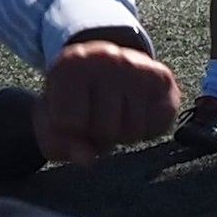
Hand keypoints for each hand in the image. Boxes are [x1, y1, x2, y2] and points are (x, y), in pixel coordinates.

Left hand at [38, 35, 179, 161]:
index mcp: (68, 65)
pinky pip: (158, 125)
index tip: (72, 114)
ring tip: (117, 114)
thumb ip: (60, 144)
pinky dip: (148, 130)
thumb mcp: (55, 120)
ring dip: (124, 135)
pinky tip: (137, 113)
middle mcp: (103, 57)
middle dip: (100, 135)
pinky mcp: (162, 75)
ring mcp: (136, 64)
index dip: (71, 130)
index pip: (69, 123)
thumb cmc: (75, 100)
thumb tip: (86, 158)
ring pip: (134, 130)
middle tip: (98, 116)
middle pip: (105, 129)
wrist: (106, 68)